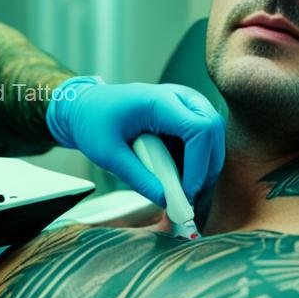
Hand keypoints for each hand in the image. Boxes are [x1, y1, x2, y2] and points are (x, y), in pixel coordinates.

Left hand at [46, 76, 224, 205]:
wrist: (86, 108)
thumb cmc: (93, 124)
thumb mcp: (110, 155)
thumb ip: (139, 178)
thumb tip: (166, 201)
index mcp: (157, 100)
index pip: (198, 128)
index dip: (199, 163)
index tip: (187, 191)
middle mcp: (176, 96)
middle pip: (212, 129)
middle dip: (207, 166)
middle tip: (188, 195)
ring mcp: (183, 102)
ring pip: (212, 134)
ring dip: (202, 164)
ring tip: (179, 188)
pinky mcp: (184, 113)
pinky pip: (202, 137)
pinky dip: (195, 160)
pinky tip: (175, 175)